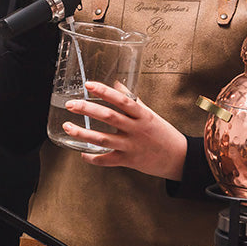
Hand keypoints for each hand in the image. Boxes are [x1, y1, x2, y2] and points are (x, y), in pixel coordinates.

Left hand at [62, 81, 187, 179]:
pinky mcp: (129, 161)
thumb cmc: (163, 133)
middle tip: (70, 105)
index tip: (88, 85)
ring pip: (103, 140)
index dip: (105, 91)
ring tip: (67, 127)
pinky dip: (93, 158)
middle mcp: (136, 129)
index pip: (122, 100)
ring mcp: (132, 146)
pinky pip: (107, 160)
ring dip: (83, 134)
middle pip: (109, 117)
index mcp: (143, 115)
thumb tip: (116, 84)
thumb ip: (132, 100)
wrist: (179, 158)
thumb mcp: (150, 113)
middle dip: (87, 110)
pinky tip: (82, 153)